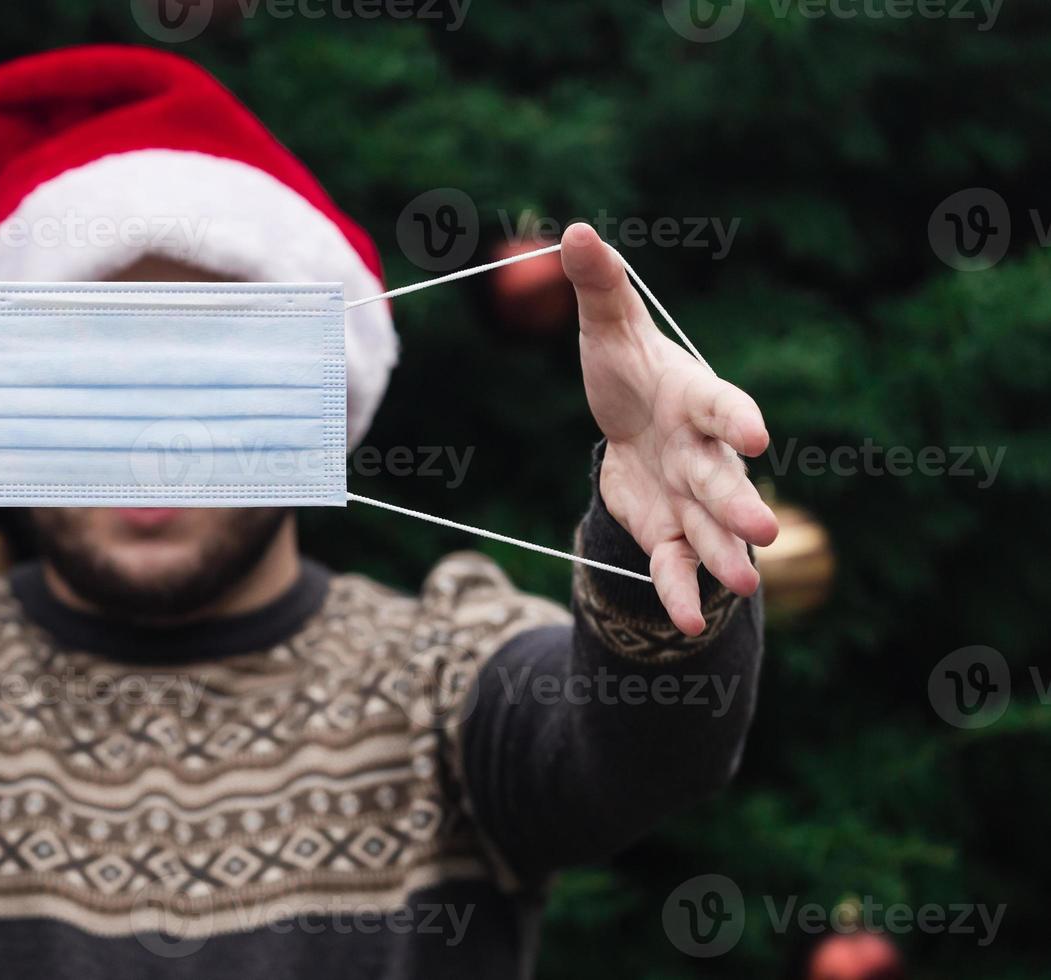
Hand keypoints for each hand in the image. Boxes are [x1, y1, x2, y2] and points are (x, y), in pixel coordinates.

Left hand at [560, 222, 779, 635]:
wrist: (627, 425)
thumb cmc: (627, 370)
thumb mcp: (607, 329)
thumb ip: (599, 285)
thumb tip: (576, 229)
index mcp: (697, 400)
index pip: (725, 408)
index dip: (740, 420)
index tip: (755, 437)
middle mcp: (704, 453)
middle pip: (724, 481)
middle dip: (741, 504)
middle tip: (763, 529)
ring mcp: (691, 498)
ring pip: (712, 531)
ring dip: (727, 557)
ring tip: (745, 581)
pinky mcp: (669, 532)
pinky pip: (676, 566)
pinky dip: (681, 594)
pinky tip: (682, 624)